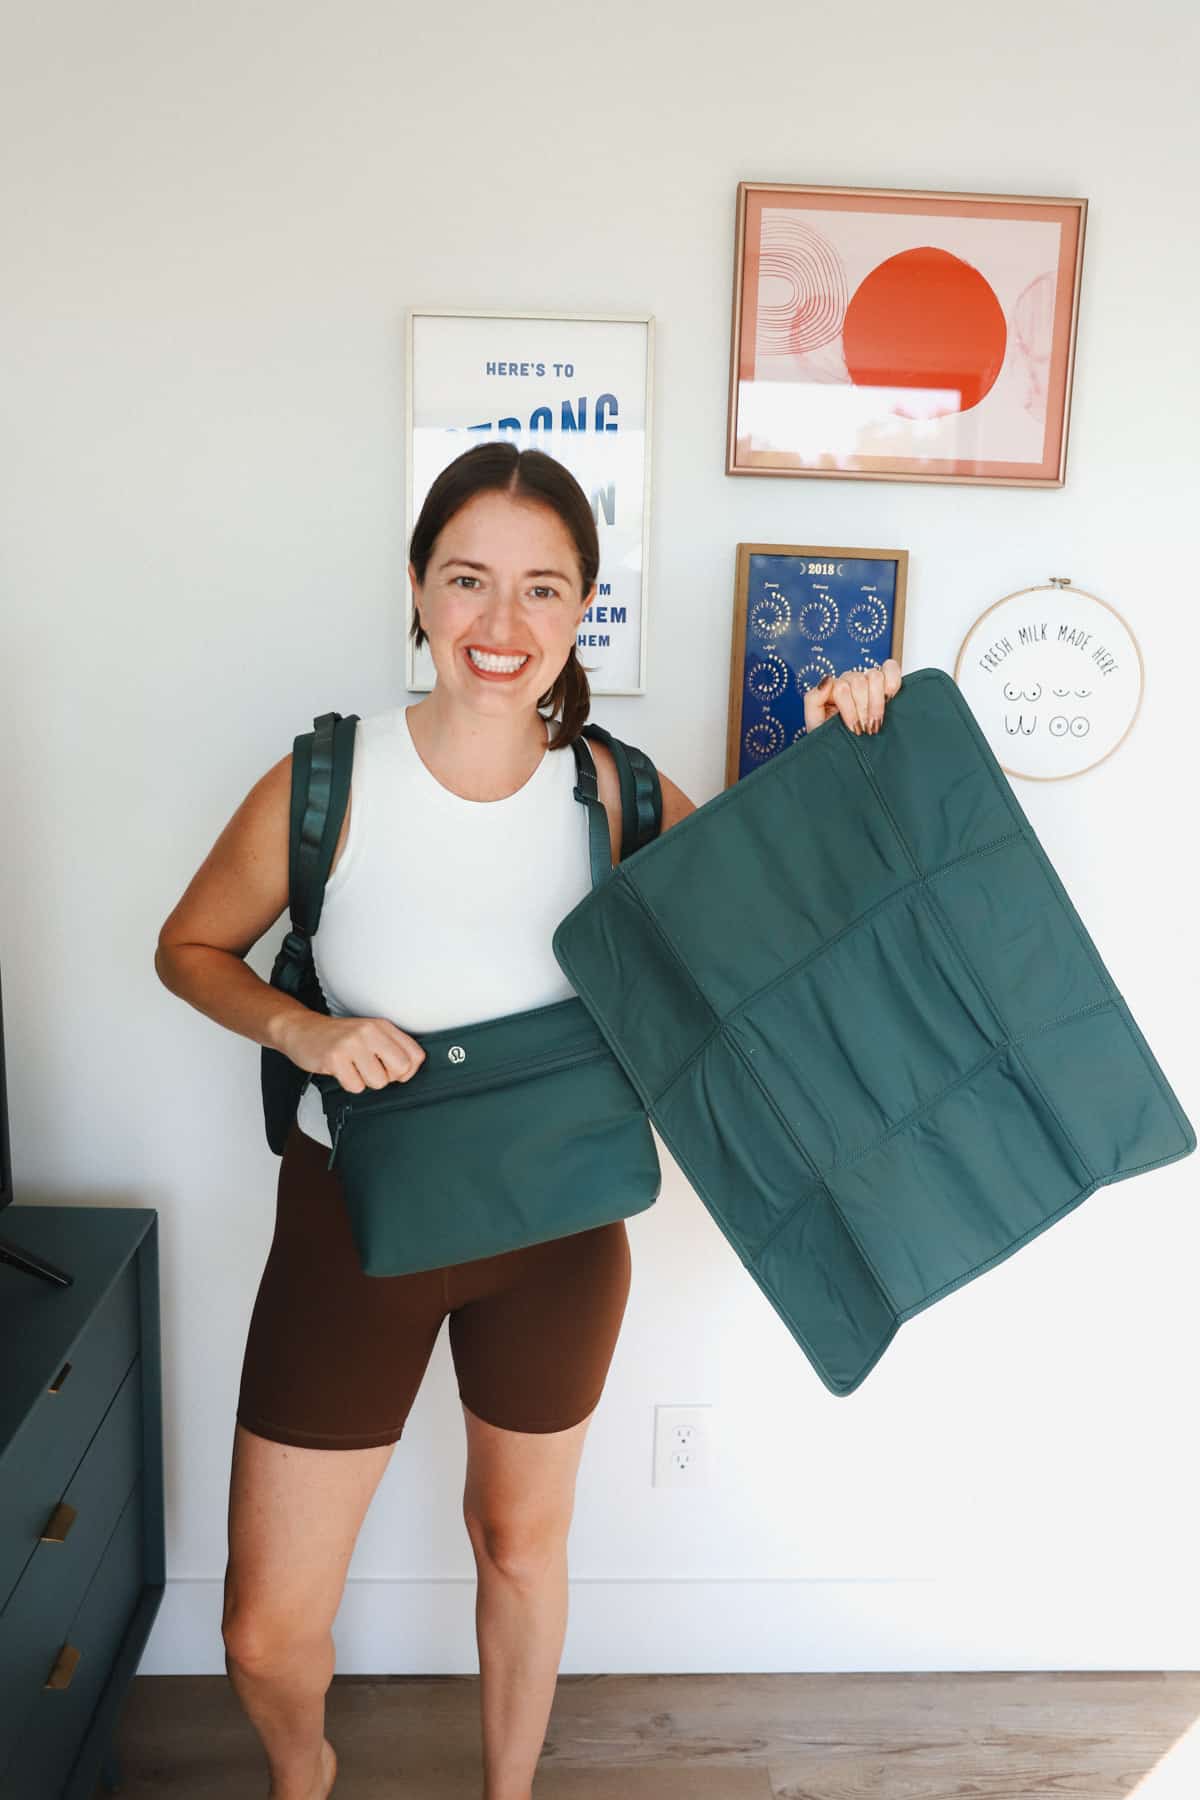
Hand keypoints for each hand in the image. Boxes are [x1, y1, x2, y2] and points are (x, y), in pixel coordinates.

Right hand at [279, 1011, 426, 1091]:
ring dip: (366, 1081)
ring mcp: (352, 1044)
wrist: (301, 1029)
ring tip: (353, 1068)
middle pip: (401, 1069)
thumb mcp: (369, 1033)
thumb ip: (391, 1047)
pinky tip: (341, 1071)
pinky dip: (348, 1084)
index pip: (416, 1055)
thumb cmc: (338, 1036)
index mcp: (382, 1026)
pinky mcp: (335, 1058)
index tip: (393, 1070)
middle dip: (388, 1077)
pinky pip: (355, 1086)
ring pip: (378, 1081)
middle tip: (372, 1070)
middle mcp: (369, 1031)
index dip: (408, 1071)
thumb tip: (409, 1071)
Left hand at [804, 659, 902, 735]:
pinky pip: (891, 668)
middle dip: (863, 710)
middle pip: (859, 682)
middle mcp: (850, 681)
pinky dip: (893, 681)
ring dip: (877, 702)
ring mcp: (868, 680)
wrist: (849, 752)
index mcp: (833, 689)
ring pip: (875, 676)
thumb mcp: (815, 723)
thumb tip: (827, 680)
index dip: (850, 711)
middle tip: (865, 729)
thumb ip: (813, 699)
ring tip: (876, 721)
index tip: (855, 730)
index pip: (842, 688)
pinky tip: (890, 698)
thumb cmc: (833, 738)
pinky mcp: (887, 682)